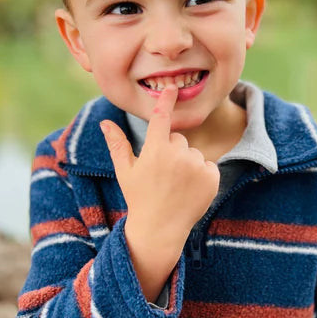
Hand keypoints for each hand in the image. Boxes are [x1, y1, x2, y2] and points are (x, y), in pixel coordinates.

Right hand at [100, 84, 219, 250]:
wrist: (160, 229)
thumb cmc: (139, 198)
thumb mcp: (125, 171)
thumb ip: (117, 144)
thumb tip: (105, 122)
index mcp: (155, 150)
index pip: (161, 117)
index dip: (166, 100)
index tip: (172, 88)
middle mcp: (177, 155)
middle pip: (179, 140)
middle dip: (172, 152)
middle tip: (163, 176)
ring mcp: (196, 166)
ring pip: (193, 153)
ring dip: (187, 164)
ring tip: (176, 186)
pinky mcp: (212, 177)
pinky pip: (208, 166)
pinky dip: (202, 175)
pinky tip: (190, 190)